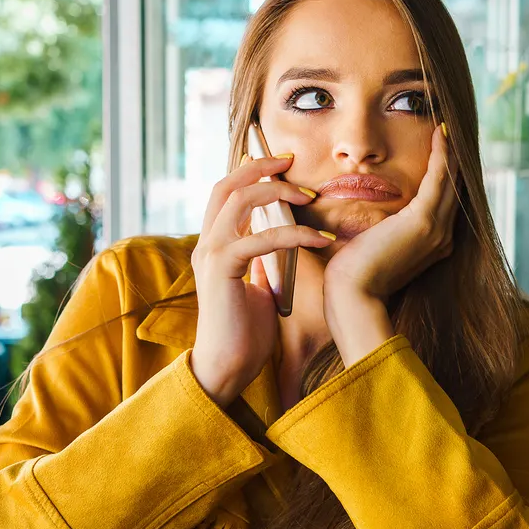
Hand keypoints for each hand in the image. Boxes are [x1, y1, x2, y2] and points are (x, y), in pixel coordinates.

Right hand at [190, 155, 335, 405]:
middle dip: (261, 167)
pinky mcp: (223, 268)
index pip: (225, 193)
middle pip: (227, 185)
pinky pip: (263, 237)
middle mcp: (206, 244)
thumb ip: (260, 262)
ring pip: (241, 200)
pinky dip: (296, 234)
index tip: (280, 164)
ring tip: (310, 197)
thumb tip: (278, 243)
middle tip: (292, 161)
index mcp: (213, 245)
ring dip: (279, 192)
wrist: (227, 367)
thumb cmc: (244, 333)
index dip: (250, 172)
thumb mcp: (256, 286)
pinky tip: (322, 239)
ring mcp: (211, 254)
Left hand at [323, 125, 457, 363]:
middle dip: (453, 158)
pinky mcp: (423, 221)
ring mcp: (436, 230)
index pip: (444, 201)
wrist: (353, 297)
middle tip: (451, 128)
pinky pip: (438, 178)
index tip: (443, 149)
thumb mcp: (374, 248)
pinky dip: (441, 154)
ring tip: (448, 124)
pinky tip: (440, 133)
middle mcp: (442, 237)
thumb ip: (382, 232)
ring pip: (450, 180)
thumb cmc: (354, 277)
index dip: (446, 174)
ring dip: (450, 150)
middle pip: (453, 188)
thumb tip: (373, 221)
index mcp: (432, 245)